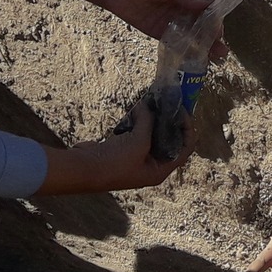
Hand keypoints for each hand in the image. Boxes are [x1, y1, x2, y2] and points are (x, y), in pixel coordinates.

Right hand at [37, 99, 190, 194]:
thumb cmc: (115, 162)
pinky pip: (136, 133)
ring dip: (153, 119)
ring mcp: (136, 158)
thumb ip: (147, 122)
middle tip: (170, 102)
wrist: (84, 169)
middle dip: (170, 121)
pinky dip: (138, 122)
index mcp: (160, 170)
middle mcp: (150, 166)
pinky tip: (137, 109)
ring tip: (155, 101)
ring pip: (151, 135)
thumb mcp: (138, 141)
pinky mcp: (123, 150)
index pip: (184, 148)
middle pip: (169, 140)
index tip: (183, 110)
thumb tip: (146, 106)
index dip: (187, 129)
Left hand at [38, 0, 229, 59]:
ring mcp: (174, 19)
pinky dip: (188, 50)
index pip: (208, 2)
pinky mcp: (162, 31)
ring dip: (206, 44)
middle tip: (220, 46)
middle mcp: (185, 4)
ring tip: (218, 56)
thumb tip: (210, 2)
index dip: (216, 14)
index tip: (220, 26)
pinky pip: (178, 42)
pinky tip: (198, 58)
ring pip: (194, 33)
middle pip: (204, 20)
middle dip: (213, 33)